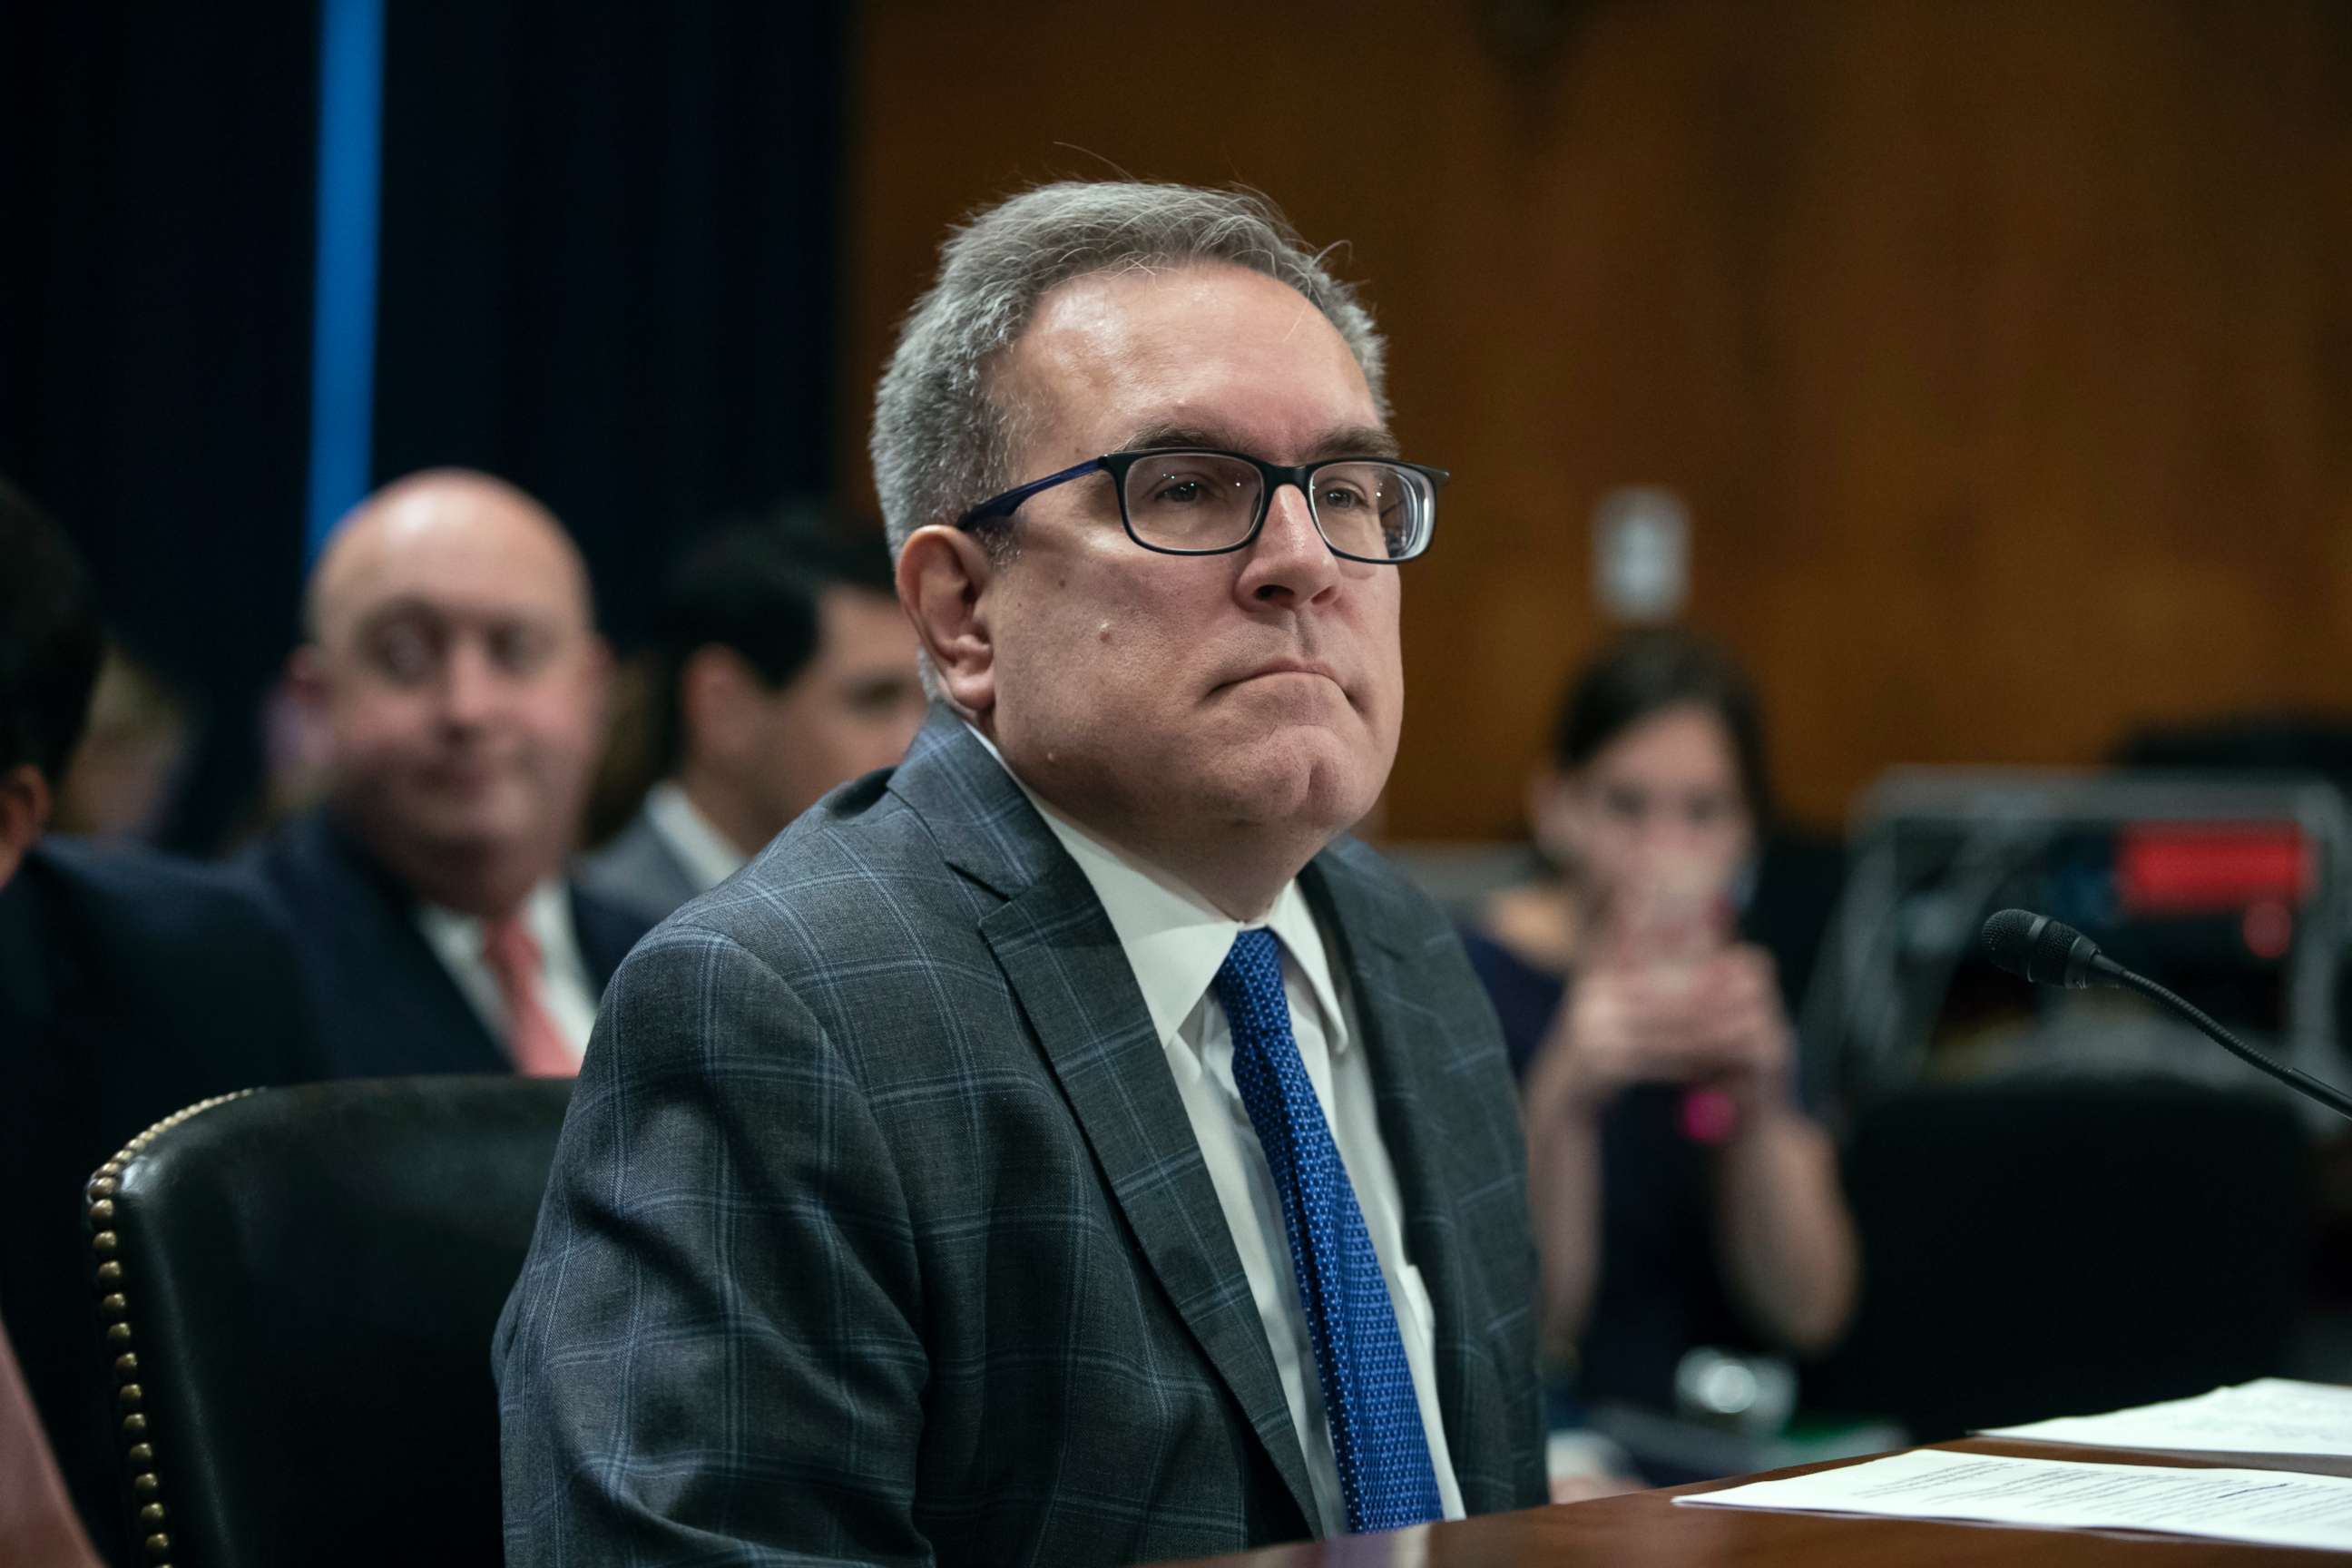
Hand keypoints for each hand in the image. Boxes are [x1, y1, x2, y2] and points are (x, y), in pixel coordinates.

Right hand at [1527, 944, 1790, 1119]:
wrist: (1555, 1103)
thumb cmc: (1594, 1055)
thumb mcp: (1607, 1011)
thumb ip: (1634, 982)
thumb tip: (1673, 946)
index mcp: (1595, 981)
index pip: (1653, 969)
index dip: (1692, 971)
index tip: (1732, 970)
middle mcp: (1590, 1003)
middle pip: (1663, 1000)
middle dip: (1708, 1005)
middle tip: (1747, 1007)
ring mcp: (1590, 1035)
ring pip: (1663, 1034)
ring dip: (1705, 1037)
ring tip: (1739, 1038)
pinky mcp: (1597, 1067)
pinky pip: (1653, 1064)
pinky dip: (1686, 1065)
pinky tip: (1712, 1067)